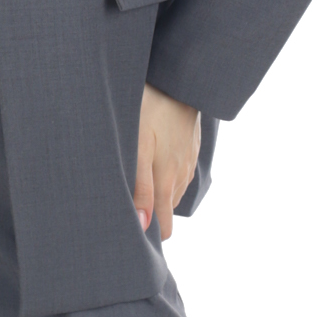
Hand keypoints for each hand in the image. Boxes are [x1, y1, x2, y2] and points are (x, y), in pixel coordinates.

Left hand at [133, 83, 200, 239]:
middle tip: (126, 210)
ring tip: (137, 187)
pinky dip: (166, 176)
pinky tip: (153, 164)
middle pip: (168, 209)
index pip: (164, 224)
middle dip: (152, 216)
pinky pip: (179, 172)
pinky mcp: (190, 147)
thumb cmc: (151, 110)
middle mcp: (181, 175)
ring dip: (159, 194)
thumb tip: (143, 225)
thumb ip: (140, 187)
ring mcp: (188, 161)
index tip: (132, 236)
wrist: (179, 80)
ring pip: (173, 190)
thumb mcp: (139, 148)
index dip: (150, 234)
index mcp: (167, 180)